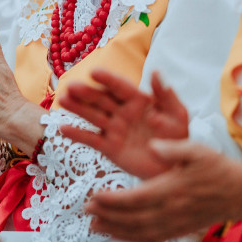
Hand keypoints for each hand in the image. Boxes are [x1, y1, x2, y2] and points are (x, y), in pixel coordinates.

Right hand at [59, 70, 188, 178]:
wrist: (174, 169)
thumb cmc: (178, 139)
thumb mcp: (178, 116)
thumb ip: (166, 96)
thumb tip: (155, 72)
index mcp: (139, 100)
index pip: (121, 87)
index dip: (108, 79)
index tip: (94, 72)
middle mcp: (123, 112)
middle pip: (102, 99)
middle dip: (87, 93)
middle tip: (71, 87)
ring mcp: (115, 129)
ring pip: (93, 115)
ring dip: (78, 108)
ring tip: (63, 100)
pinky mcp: (110, 147)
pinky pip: (91, 139)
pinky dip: (78, 134)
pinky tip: (63, 128)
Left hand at [84, 139, 241, 241]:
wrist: (240, 192)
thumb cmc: (217, 167)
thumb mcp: (196, 149)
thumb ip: (173, 147)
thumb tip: (152, 146)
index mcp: (173, 189)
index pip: (136, 198)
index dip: (113, 200)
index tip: (94, 196)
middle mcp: (172, 210)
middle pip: (133, 218)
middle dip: (107, 216)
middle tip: (86, 211)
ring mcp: (176, 223)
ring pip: (140, 231)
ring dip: (115, 230)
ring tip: (94, 225)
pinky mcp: (180, 229)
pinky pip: (152, 238)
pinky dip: (132, 238)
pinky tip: (119, 234)